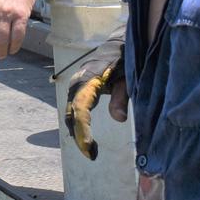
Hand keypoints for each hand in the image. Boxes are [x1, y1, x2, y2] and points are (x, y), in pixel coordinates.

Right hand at [63, 32, 124, 159]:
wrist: (118, 45)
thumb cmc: (125, 59)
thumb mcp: (128, 76)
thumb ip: (122, 96)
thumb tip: (119, 119)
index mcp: (87, 79)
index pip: (80, 108)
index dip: (83, 129)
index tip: (90, 147)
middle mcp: (76, 83)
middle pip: (71, 114)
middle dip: (79, 136)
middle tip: (92, 154)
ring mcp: (75, 87)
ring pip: (70, 114)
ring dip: (78, 133)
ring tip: (91, 151)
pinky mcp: (78, 91)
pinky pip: (74, 111)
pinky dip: (78, 126)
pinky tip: (87, 139)